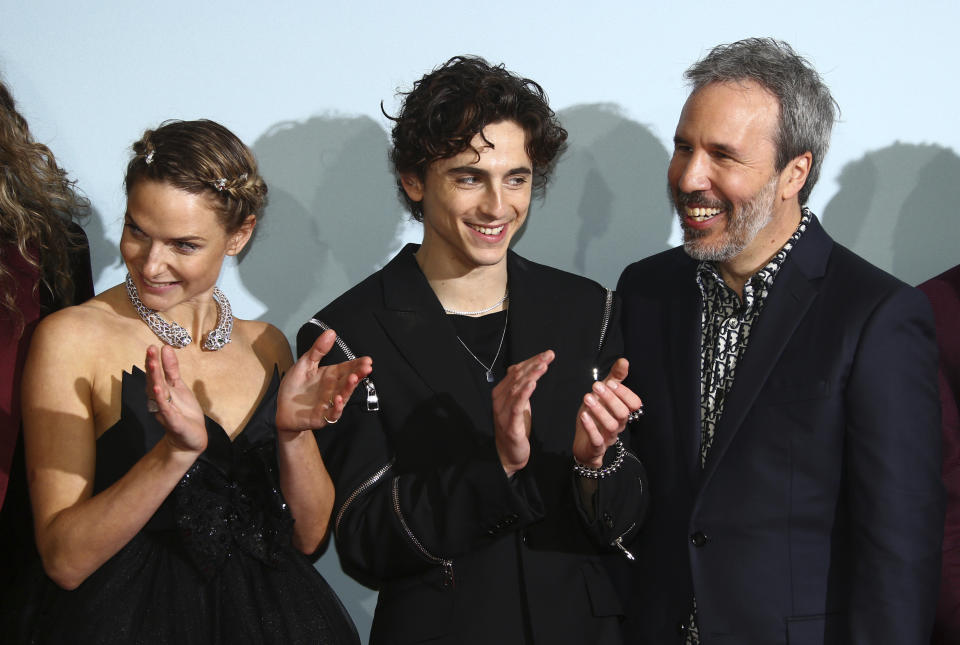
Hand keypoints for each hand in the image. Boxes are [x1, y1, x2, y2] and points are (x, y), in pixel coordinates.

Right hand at [145, 345, 207, 454]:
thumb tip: (165, 347)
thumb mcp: (179, 386)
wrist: (190, 438)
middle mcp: (159, 399)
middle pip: (154, 381)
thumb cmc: (184, 411)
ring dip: (155, 380)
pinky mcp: (172, 422)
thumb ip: (171, 369)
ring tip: (153, 366)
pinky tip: (159, 391)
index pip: (155, 373)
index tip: (152, 346)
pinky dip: (162, 401)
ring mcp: (164, 411)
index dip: (153, 360)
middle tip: (150, 350)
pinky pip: (166, 411)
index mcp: (162, 389)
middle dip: (152, 366)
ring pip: (158, 394)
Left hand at [276, 329, 372, 432]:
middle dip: (358, 374)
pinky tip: (339, 399)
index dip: (357, 364)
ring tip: (353, 378)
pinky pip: (333, 413)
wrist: (282, 410)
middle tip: (367, 368)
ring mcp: (330, 403)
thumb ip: (318, 350)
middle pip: (348, 381)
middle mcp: (333, 389)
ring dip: (349, 388)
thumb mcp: (304, 364)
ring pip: (343, 395)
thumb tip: (331, 332)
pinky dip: (337, 407)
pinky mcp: (323, 417)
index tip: (368, 360)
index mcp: (330, 375)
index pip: (347, 368)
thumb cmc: (294, 387)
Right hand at [492, 350, 553, 475]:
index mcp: (501, 393)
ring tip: (542, 366)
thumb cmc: (516, 428)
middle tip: (549, 355)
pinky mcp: (509, 425)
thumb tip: (531, 368)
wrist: (509, 455)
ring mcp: (503, 412)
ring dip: (530, 375)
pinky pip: (516, 406)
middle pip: (517, 377)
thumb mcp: (519, 405)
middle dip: (534, 364)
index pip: (516, 371)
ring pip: (517, 389)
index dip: (531, 361)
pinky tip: (533, 384)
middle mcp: (499, 400)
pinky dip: (524, 393)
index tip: (547, 354)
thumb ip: (521, 388)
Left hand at [572, 358, 641, 467]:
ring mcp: (608, 437)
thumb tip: (624, 361)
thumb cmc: (596, 417)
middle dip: (610, 398)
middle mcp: (618, 425)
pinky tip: (583, 415)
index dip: (624, 393)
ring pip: (611, 425)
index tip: (610, 382)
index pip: (634, 403)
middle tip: (595, 387)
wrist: (584, 444)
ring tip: (587, 398)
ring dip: (600, 411)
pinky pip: (597, 439)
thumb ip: (615, 379)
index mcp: (622, 411)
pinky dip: (591, 427)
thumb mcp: (603, 395)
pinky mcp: (596, 447)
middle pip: (623, 413)